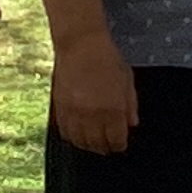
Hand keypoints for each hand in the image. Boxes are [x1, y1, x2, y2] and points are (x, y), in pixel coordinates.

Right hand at [51, 32, 138, 154]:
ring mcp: (74, 112)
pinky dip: (72, 137)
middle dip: (105, 148)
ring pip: (80, 142)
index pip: (116, 141)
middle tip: (108, 145)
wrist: (80, 44)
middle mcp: (93, 115)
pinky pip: (64, 132)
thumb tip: (132, 124)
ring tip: (93, 142)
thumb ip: (131, 104)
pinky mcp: (60, 108)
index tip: (120, 144)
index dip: (120, 145)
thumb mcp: (127, 80)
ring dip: (88, 145)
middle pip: (98, 145)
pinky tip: (78, 134)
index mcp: (113, 109)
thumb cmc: (106, 58)